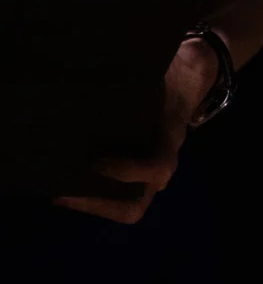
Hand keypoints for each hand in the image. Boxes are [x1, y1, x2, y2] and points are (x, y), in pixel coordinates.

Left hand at [52, 36, 221, 222]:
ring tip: (58, 191)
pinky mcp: (131, 178)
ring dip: (88, 204)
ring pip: (121, 208)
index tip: (96, 161)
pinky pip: (112, 198)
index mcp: (170, 143)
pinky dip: (87, 194)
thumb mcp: (161, 76)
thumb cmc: (169, 80)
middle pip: (133, 208)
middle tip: (66, 194)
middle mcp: (159, 169)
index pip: (157, 168)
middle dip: (98, 205)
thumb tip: (103, 75)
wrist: (182, 86)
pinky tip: (61, 181)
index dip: (128, 170)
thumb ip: (142, 81)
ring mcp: (145, 178)